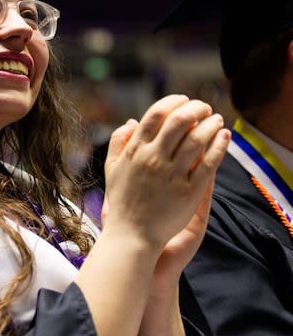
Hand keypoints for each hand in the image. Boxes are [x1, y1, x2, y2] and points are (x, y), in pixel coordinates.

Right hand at [102, 94, 229, 252]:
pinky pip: (208, 163)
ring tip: (217, 119)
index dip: (172, 102)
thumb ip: (118, 143)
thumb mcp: (112, 169)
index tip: (183, 100)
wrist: (131, 235)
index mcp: (134, 151)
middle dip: (195, 108)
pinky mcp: (188, 191)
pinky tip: (224, 137)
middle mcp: (152, 159)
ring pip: (196, 140)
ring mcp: (171, 175)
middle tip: (204, 107)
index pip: (155, 115)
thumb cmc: (121, 202)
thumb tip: (132, 121)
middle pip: (178, 122)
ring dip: (210, 124)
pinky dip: (219, 146)